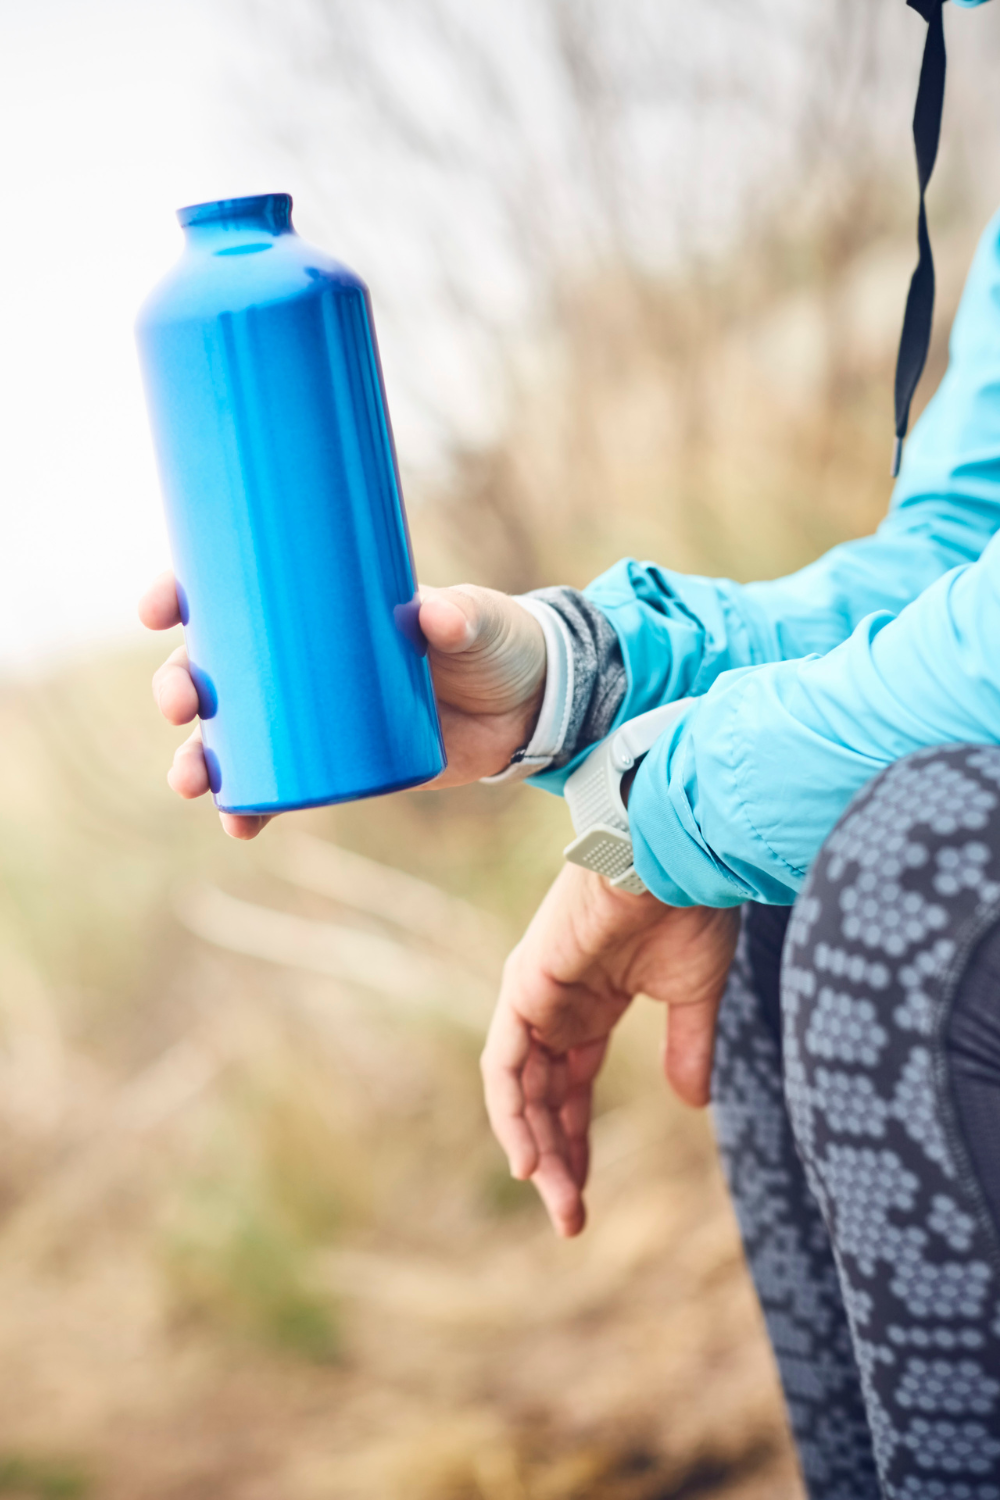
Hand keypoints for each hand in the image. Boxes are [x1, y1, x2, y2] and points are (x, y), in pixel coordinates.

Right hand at [138, 572, 546, 836]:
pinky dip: (251, 807)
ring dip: (198, 759)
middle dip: (180, 687)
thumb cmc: (491, 641)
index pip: (232, 594)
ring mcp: (313, 718)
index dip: (183, 598)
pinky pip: (277, 788)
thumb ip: (460, 615)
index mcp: (316, 607)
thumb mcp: (477, 619)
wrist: (528, 704)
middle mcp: (299, 662)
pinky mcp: (337, 765)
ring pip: (231, 737)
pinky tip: (238, 824)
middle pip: (214, 671)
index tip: (162, 608)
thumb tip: (435, 618)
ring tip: (189, 781)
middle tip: (182, 704)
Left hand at [481, 863, 739, 1236]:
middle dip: (558, 1158)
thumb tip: (691, 1104)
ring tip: (559, 1202)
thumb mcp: (694, 996)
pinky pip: (505, 1064)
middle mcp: (555, 1004)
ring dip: (537, 1148)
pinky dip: (512, 1113)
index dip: (578, 1141)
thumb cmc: (690, 909)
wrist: (678, 857)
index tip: (588, 1197)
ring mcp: (535, 995)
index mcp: (592, 1005)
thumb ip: (687, 1048)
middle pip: (544, 1098)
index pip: (572, 1088)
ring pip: (521, 1090)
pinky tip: (530, 1161)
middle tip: (573, 1220)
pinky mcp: (524, 986)